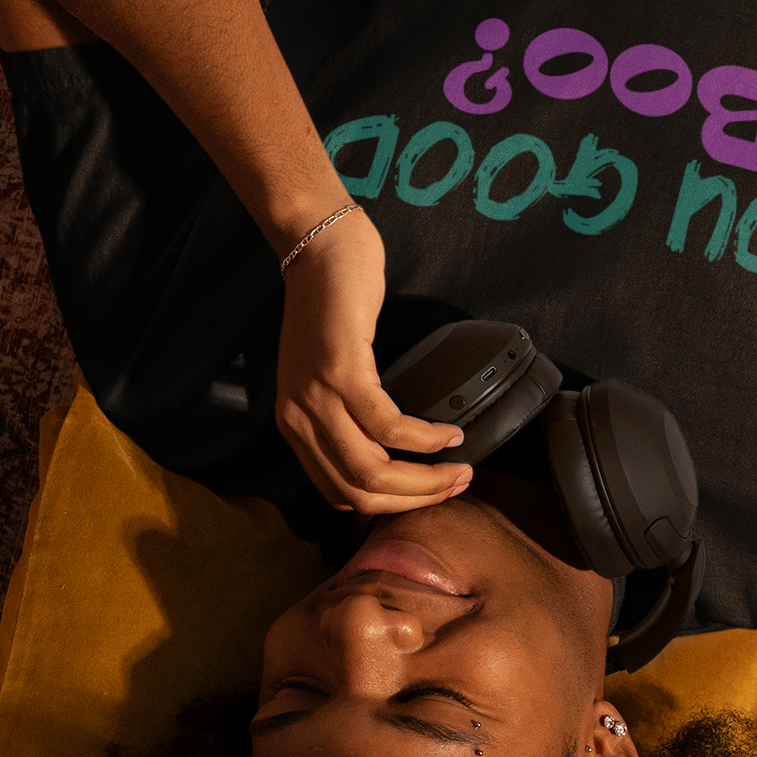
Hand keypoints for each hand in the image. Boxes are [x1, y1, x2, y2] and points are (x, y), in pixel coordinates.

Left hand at [272, 208, 472, 513]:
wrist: (319, 251)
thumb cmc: (332, 310)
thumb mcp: (327, 376)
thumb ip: (344, 416)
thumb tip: (391, 457)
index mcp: (294, 426)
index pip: (339, 494)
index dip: (390, 506)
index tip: (430, 496)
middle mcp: (298, 420)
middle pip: (358, 492)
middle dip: (415, 500)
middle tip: (458, 486)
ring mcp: (316, 398)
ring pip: (372, 470)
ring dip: (426, 479)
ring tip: (462, 467)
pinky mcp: (341, 372)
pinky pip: (388, 426)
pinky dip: (425, 438)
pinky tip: (450, 433)